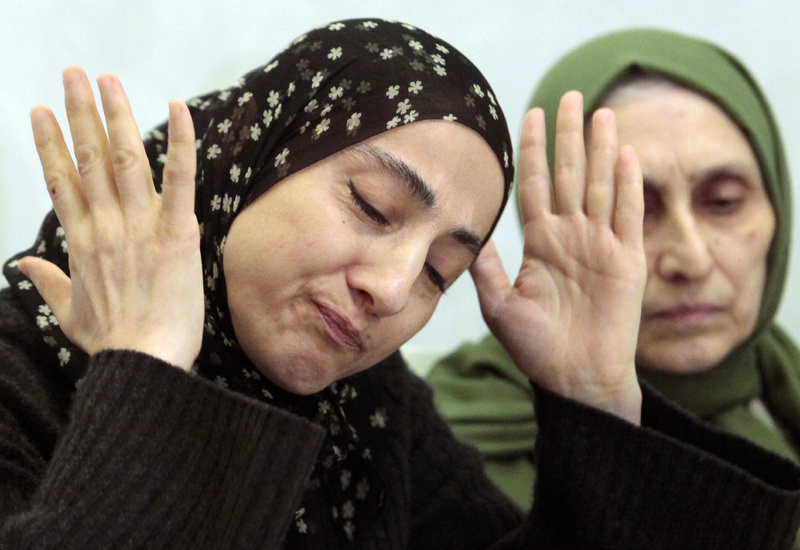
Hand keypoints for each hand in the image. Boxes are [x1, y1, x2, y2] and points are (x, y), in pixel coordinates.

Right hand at [18, 66, 202, 370]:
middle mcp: (106, 225)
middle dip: (80, 112)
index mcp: (81, 241)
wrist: (144, 363)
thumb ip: (48, 283)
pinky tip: (180, 107)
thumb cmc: (113, 343)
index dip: (49, 143)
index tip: (39, 112)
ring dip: (117, 114)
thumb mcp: (70, 314)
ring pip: (125, 158)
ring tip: (107, 80)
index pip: (60, 180)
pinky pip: (179, 179)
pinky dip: (181, 142)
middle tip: (74, 74)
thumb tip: (22, 266)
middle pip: (88, 158)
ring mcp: (140, 225)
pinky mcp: (176, 231)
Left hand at [471, 92, 645, 423]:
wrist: (574, 380)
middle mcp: (571, 237)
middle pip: (569, 175)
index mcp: (540, 243)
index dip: (534, 151)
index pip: (535, 186)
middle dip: (569, 136)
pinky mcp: (627, 262)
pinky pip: (627, 216)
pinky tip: (627, 156)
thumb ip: (487, 267)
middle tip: (570, 96)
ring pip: (600, 186)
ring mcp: (601, 246)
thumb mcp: (500, 305)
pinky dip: (628, 186)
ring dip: (602, 150)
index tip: (532, 115)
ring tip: (603, 113)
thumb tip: (467, 231)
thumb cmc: (536, 348)